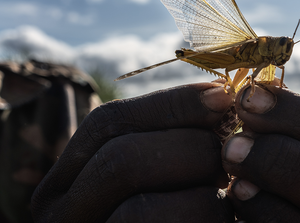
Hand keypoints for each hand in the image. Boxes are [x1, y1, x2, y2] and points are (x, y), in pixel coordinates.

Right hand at [31, 82, 235, 221]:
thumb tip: (219, 95)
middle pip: (119, 160)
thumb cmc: (172, 208)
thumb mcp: (159, 168)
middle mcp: (62, 216)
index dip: (171, 104)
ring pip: (138, 210)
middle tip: (230, 157)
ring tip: (228, 193)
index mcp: (65, 182)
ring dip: (203, 194)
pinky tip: (224, 217)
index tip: (223, 97)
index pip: (107, 122)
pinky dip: (209, 219)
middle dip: (190, 149)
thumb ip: (172, 136)